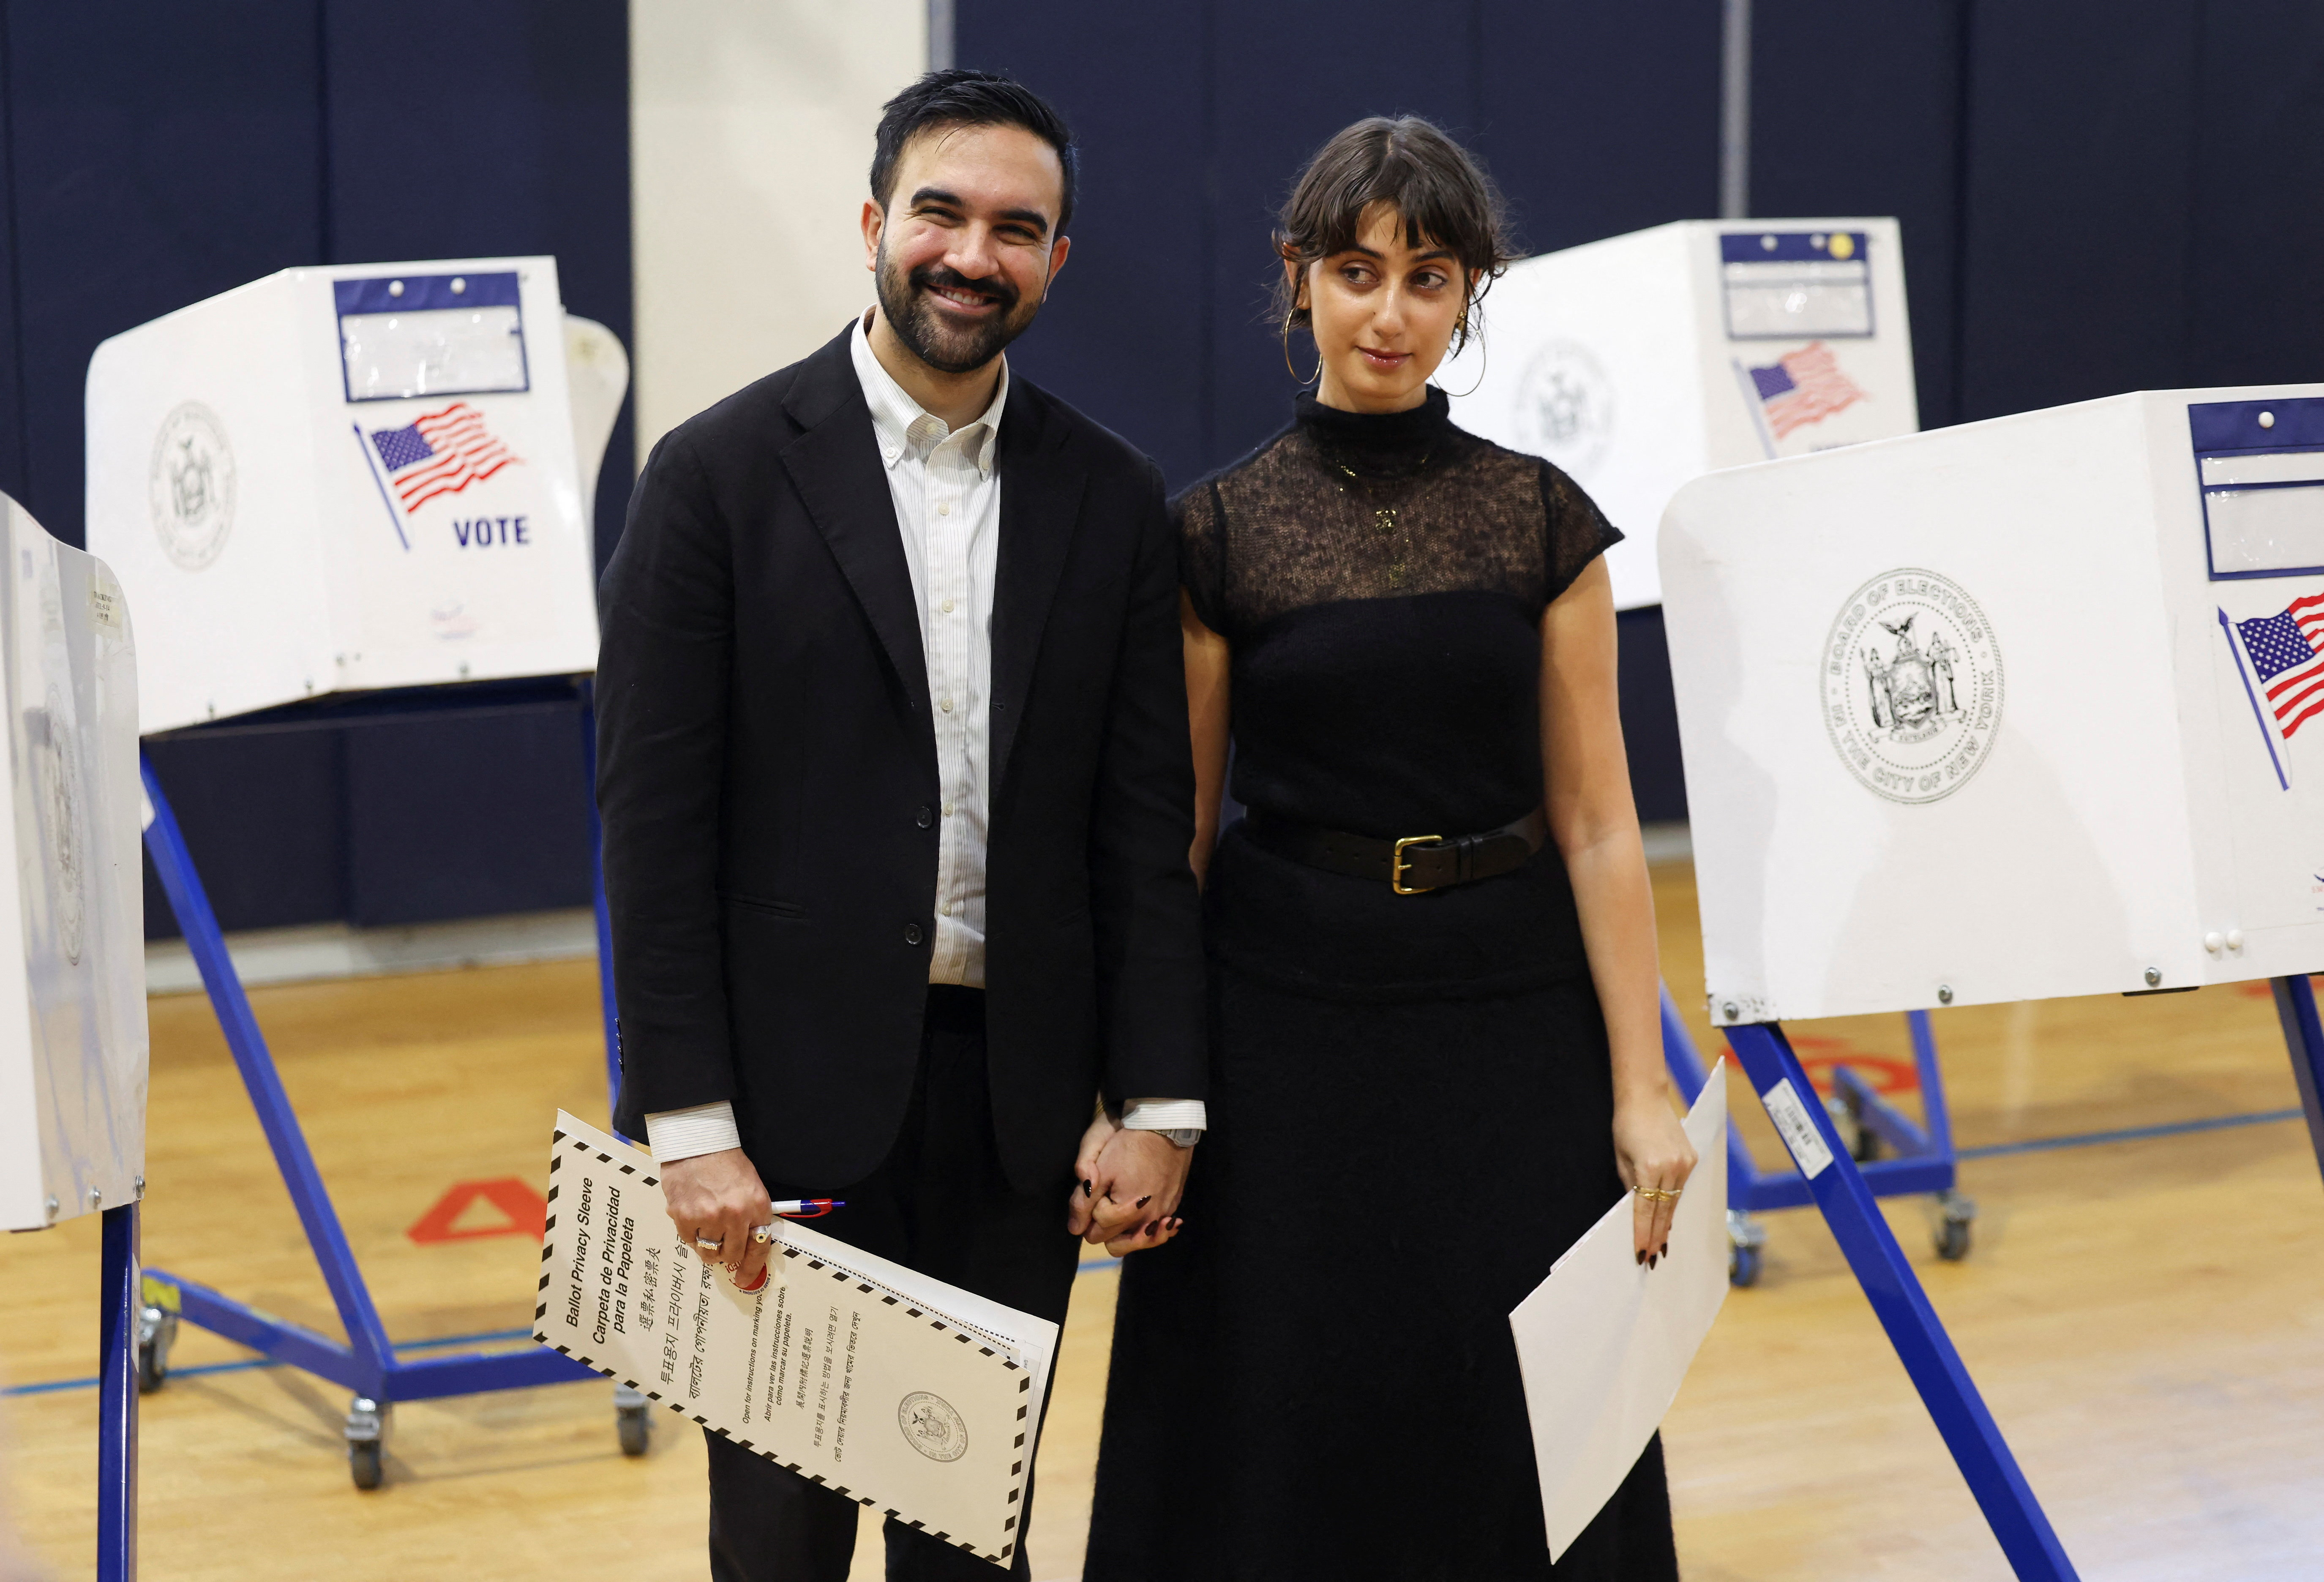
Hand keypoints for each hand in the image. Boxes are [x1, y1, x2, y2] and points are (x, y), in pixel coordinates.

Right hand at [660, 1147, 775, 1288]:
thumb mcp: (751, 1186)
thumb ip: (752, 1215)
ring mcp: (708, 1217)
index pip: (759, 1247)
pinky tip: (692, 1214)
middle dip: (727, 1255)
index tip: (745, 1278)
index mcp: (756, 1206)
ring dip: (708, 1245)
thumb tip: (748, 1245)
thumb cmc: (726, 1162)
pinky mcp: (684, 1216)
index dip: (752, 1267)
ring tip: (706, 1227)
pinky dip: (691, 1232)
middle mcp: (735, 1214)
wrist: (698, 1143)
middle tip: (721, 1246)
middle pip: (731, 1254)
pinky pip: (688, 1240)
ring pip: (708, 1251)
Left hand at [1065, 1114, 1187, 1255]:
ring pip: (1135, 1242)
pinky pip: (1154, 1230)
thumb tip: (1075, 1229)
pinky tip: (1140, 1209)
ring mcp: (1163, 1216)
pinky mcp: (1172, 1206)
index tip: (1097, 1189)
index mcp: (1125, 1213)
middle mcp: (1147, 1222)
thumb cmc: (1128, 1144)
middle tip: (1105, 1196)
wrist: (1164, 1126)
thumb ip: (1083, 1202)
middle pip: (1112, 1242)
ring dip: (1123, 1232)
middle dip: (1103, 1224)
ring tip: (1118, 1209)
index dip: (1089, 1211)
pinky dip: (1145, 1226)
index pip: (1093, 1232)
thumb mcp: (1099, 1169)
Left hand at [1613, 1087, 1696, 1267]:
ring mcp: (1684, 1163)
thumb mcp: (1620, 1158)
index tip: (1640, 1253)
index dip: (1642, 1234)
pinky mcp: (1691, 1158)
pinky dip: (1673, 1204)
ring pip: (1674, 1202)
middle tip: (1652, 1257)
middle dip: (1656, 1236)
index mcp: (1648, 1167)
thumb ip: (1630, 1185)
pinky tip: (1669, 1218)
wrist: (1645, 1097)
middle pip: (1663, 1211)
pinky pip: (1681, 1188)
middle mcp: (1670, 1167)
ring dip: (1666, 1224)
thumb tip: (1636, 1212)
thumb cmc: (1626, 1126)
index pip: (1645, 1210)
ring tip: (1661, 1245)